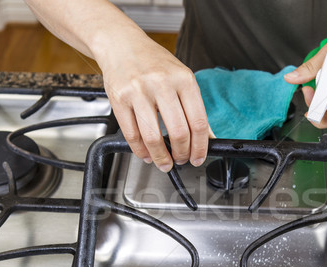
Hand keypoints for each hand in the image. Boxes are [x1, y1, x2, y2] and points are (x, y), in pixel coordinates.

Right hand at [98, 33, 211, 171]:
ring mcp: (139, 92)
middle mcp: (162, 84)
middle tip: (181, 160)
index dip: (200, 147)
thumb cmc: (153, 62)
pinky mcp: (119, 99)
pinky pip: (132, 134)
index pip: (198, 122)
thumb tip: (207, 137)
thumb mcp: (182, 78)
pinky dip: (141, 151)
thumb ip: (194, 107)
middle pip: (178, 132)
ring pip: (153, 137)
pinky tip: (146, 154)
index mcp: (184, 79)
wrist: (121, 44)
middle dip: (182, 154)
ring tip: (164, 162)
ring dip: (161, 157)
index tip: (198, 158)